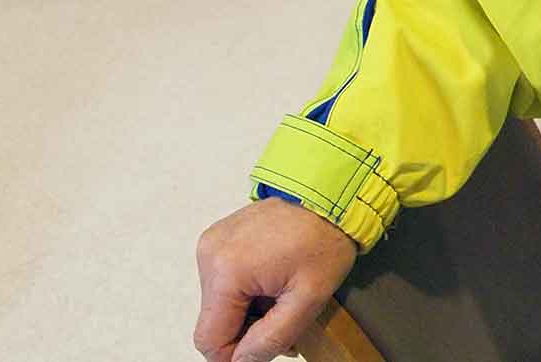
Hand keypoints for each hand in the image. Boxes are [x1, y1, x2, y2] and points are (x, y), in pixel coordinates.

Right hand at [193, 198, 356, 361]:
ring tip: (283, 296)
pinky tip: (274, 279)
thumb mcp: (309, 298)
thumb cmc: (325, 238)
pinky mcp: (220, 238)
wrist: (331, 195)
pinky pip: (224, 281)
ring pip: (220, 303)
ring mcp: (212, 243)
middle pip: (215, 322)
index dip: (236, 355)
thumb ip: (272, 337)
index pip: (210, 339)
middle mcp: (210, 255)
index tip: (266, 349)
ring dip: (249, 310)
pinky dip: (246, 290)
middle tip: (285, 320)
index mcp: (226, 271)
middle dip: (248, 330)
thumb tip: (242, 361)